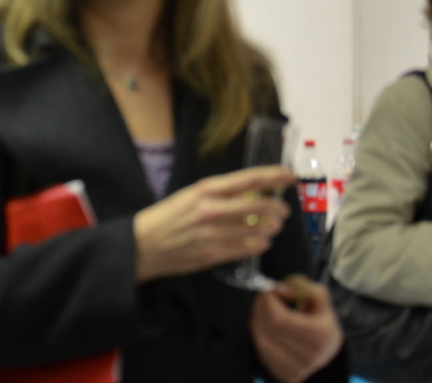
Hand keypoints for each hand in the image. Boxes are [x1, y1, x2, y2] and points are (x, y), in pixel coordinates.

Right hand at [133, 165, 293, 282]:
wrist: (142, 245)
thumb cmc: (166, 216)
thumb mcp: (189, 196)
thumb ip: (217, 195)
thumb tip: (247, 193)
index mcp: (205, 190)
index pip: (248, 179)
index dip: (273, 176)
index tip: (289, 175)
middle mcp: (211, 209)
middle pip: (257, 206)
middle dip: (276, 207)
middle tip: (284, 210)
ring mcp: (212, 234)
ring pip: (254, 230)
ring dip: (270, 227)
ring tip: (274, 226)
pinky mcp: (212, 255)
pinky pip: (244, 250)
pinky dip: (258, 245)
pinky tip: (262, 242)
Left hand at [250, 275, 343, 382]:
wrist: (329, 352)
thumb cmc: (321, 321)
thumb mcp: (320, 300)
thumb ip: (305, 288)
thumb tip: (282, 287)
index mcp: (320, 335)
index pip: (279, 319)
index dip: (269, 301)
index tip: (272, 289)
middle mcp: (310, 355)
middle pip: (268, 328)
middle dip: (261, 306)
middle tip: (264, 296)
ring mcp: (298, 369)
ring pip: (261, 340)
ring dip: (257, 320)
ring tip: (264, 310)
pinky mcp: (288, 376)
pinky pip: (262, 352)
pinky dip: (259, 336)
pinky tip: (265, 327)